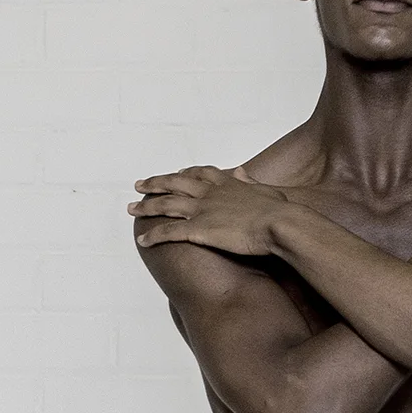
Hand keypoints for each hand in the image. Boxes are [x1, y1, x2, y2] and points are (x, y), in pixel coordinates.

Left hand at [129, 165, 290, 256]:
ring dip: (146, 207)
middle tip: (139, 184)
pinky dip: (153, 235)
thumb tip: (243, 172)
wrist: (279, 224)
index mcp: (226, 183)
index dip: (185, 173)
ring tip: (131, 209)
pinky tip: (142, 240)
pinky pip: (168, 231)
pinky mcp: (198, 229)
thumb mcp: (267, 191)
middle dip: (155, 183)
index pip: (199, 173)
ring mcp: (201, 210)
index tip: (176, 173)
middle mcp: (209, 193)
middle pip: (174, 184)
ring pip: (165, 205)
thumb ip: (251, 183)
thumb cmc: (280, 212)